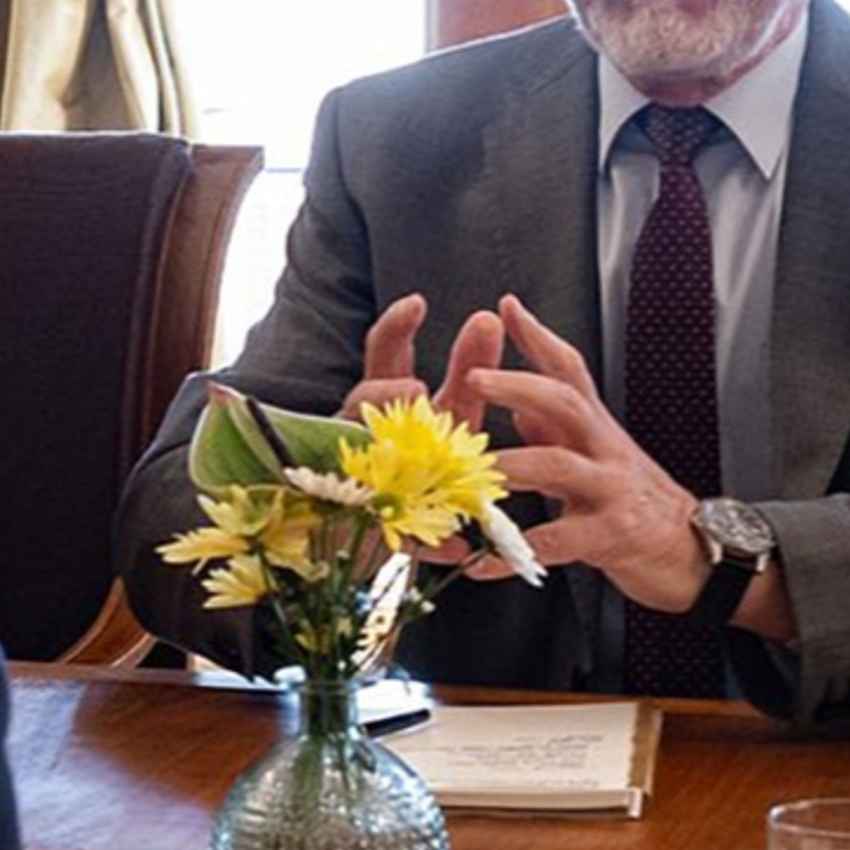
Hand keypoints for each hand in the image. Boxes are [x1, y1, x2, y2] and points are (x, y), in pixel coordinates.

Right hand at [348, 296, 511, 569]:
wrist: (383, 537)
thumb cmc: (416, 465)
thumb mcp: (446, 417)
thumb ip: (466, 374)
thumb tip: (488, 318)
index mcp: (385, 403)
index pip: (382, 356)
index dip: (396, 329)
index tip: (420, 304)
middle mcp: (365, 433)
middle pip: (364, 402)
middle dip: (385, 395)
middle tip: (416, 391)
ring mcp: (360, 477)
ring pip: (367, 458)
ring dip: (393, 456)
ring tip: (423, 475)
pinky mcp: (374, 529)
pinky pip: (401, 534)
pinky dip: (430, 540)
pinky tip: (459, 546)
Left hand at [470, 295, 706, 611]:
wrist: (698, 551)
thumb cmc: (636, 501)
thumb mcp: (599, 457)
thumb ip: (558, 431)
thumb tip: (519, 405)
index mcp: (595, 428)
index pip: (570, 370)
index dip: (539, 337)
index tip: (507, 305)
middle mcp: (604, 449)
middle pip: (565, 402)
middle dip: (518, 386)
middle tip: (475, 378)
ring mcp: (610, 490)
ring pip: (558, 466)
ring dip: (510, 467)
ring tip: (470, 473)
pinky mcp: (610, 536)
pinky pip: (554, 542)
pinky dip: (512, 552)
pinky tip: (480, 562)